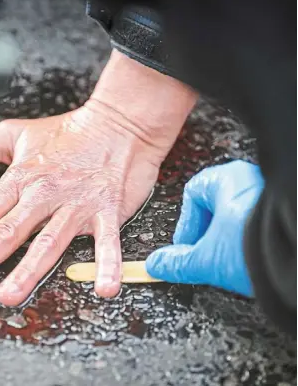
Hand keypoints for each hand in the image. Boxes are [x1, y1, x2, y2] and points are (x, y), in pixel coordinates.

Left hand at [0, 49, 197, 305]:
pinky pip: (108, 241)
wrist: (119, 123)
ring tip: (7, 295)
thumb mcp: (12, 133)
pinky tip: (103, 288)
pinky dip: (107, 263)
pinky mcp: (108, 210)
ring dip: (29, 269)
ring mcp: (77, 203)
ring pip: (49, 240)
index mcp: (21, 177)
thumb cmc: (66, 132)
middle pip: (6, 232)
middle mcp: (45, 193)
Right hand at [146, 160, 263, 296]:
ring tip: (234, 259)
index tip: (186, 246)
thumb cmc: (260, 246)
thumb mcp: (207, 259)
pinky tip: (257, 256)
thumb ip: (178, 262)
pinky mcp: (289, 208)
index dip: (186, 224)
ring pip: (241, 213)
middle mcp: (252, 178)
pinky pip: (263, 220)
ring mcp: (273, 192)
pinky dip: (255, 238)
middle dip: (210, 233)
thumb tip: (158, 265)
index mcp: (227, 178)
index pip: (193, 194)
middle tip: (209, 254)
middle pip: (217, 204)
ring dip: (232, 236)